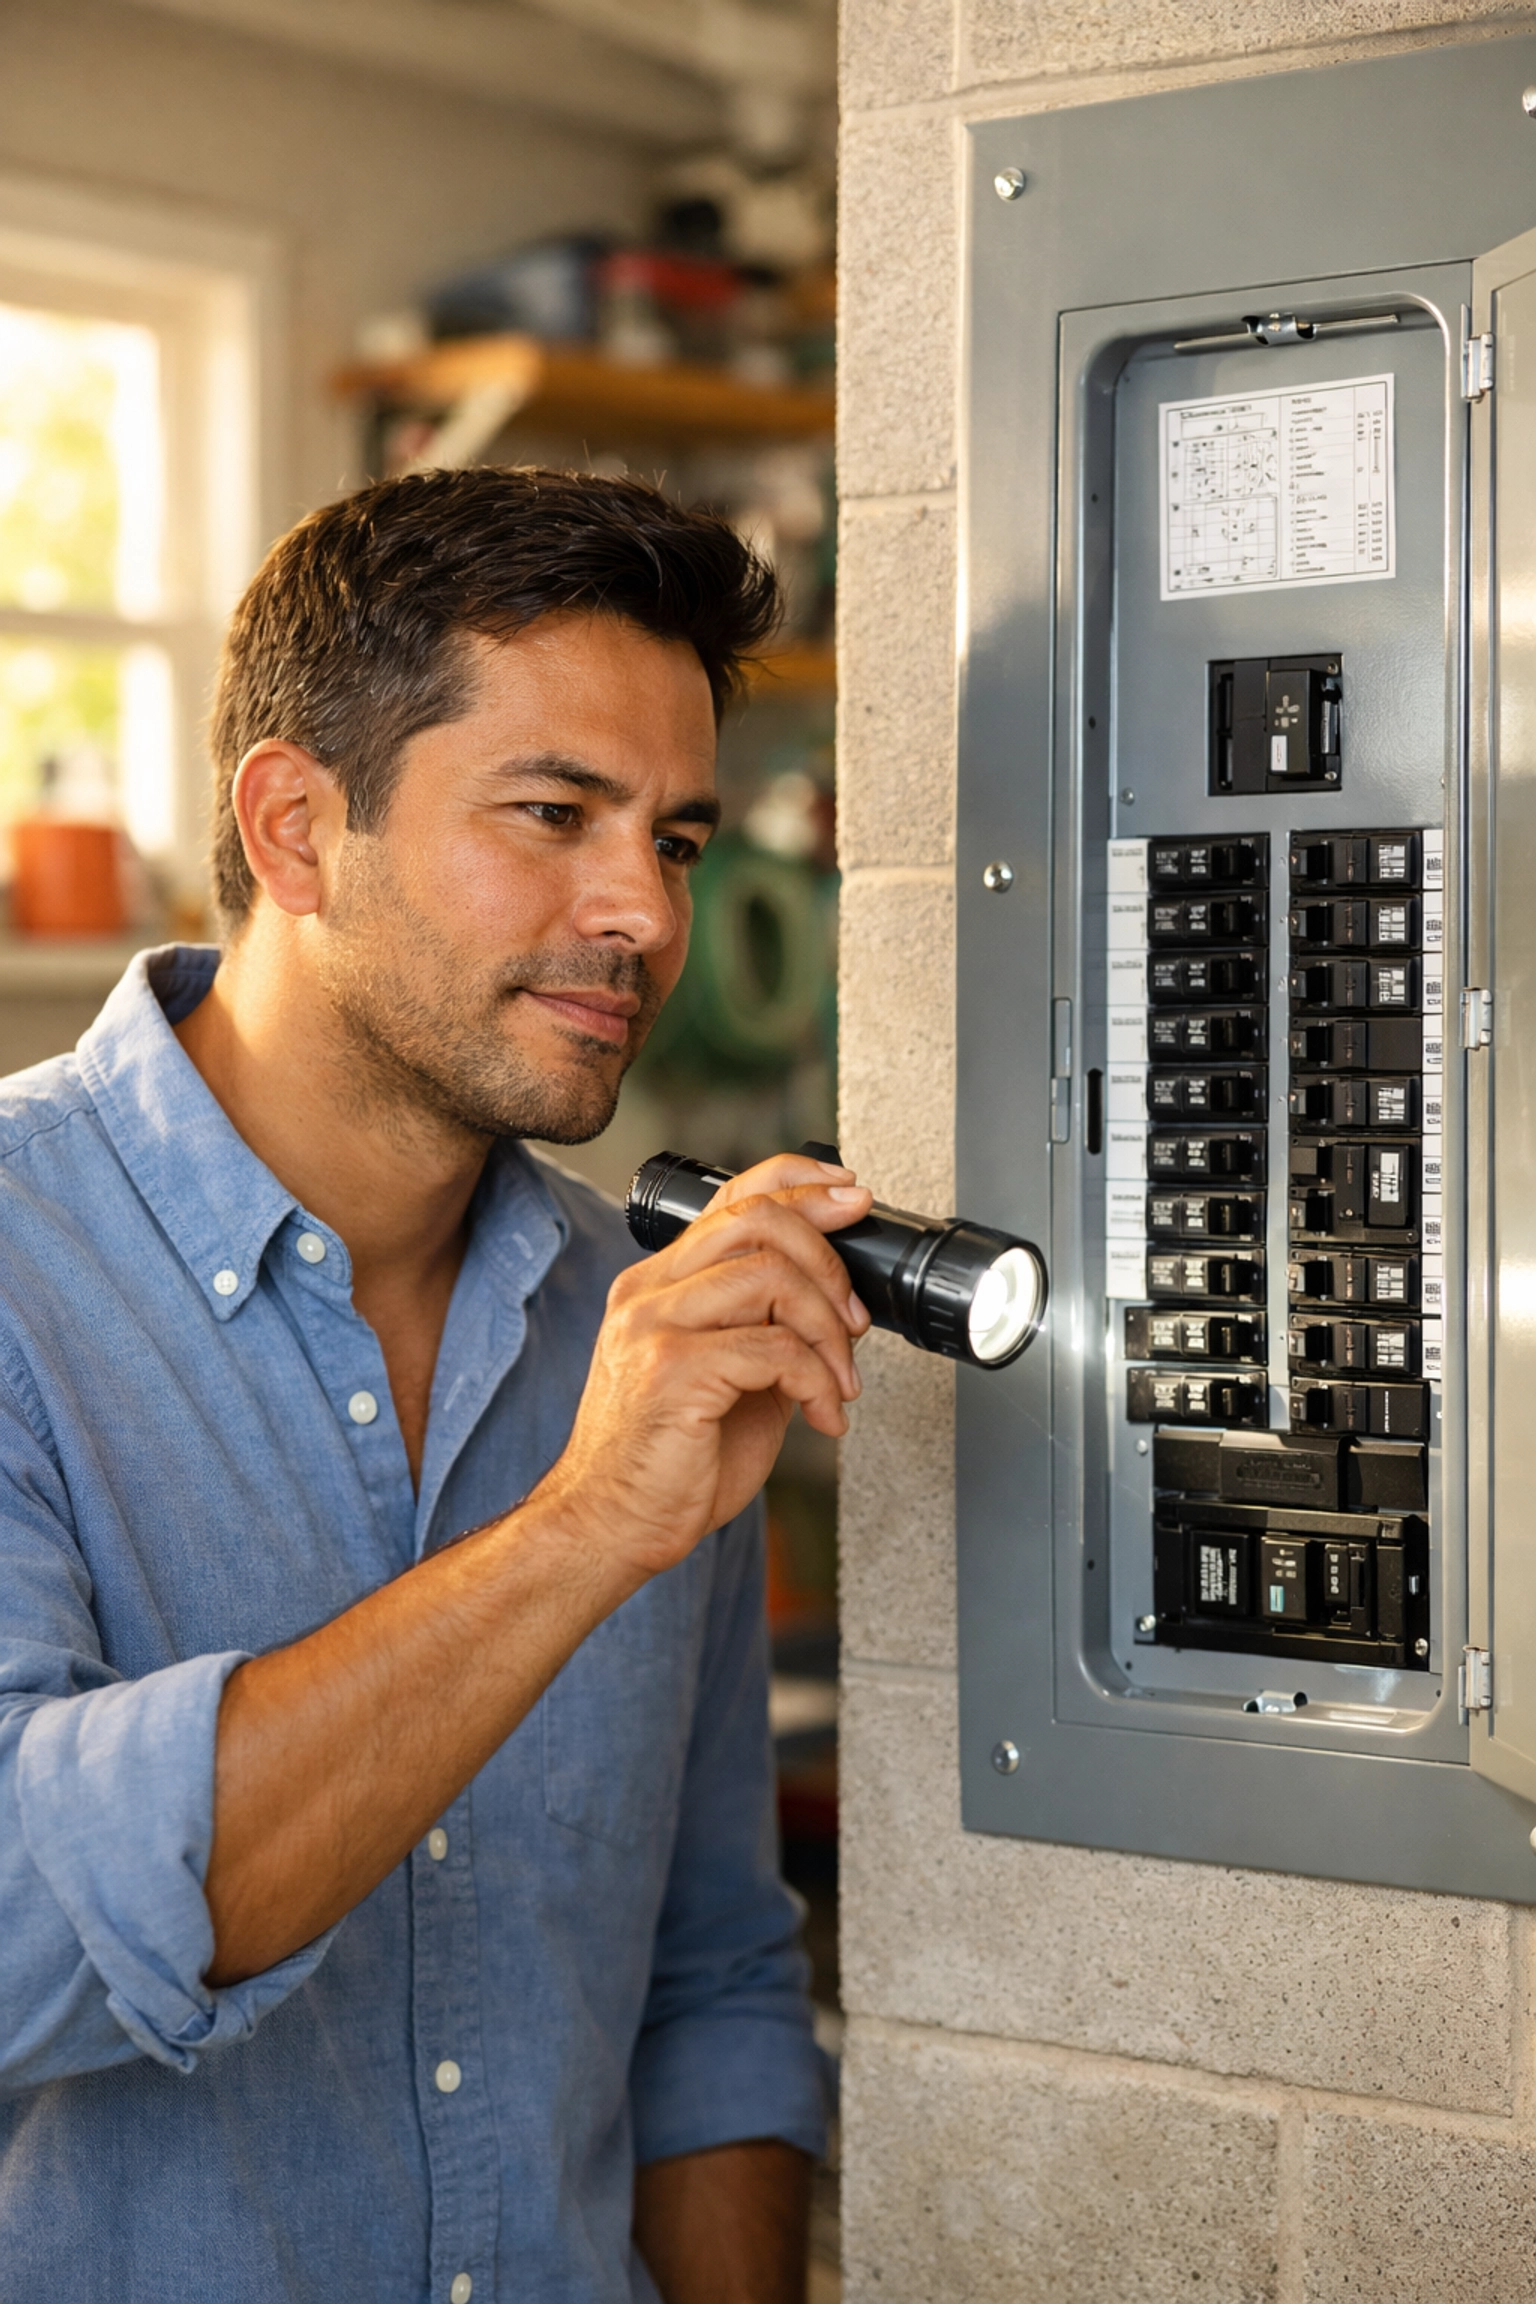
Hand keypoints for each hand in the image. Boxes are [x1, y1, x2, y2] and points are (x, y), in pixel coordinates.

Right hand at [536, 1153, 872, 1589]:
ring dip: (829, 1329)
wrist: (610, 1526)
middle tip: (856, 1319)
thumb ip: (768, 1329)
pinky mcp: (671, 1370)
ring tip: (841, 1379)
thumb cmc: (668, 1461)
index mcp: (658, 1285)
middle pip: (757, 1221)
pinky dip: (819, 1382)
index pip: (731, 1198)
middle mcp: (649, 1293)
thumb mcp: (728, 1376)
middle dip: (829, 1261)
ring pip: (770, 1275)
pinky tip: (824, 1416)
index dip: (799, 1182)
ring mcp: (653, 1327)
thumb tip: (837, 1303)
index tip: (850, 1196)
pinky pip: (775, 1348)